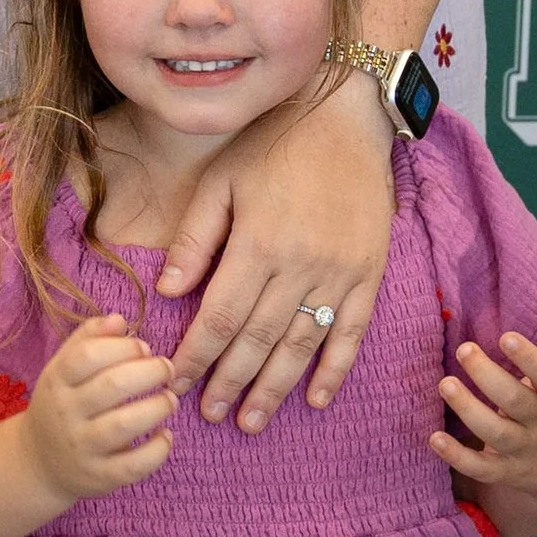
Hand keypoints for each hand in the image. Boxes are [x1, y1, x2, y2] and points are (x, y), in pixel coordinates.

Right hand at [19, 313, 177, 508]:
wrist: (38, 464)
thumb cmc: (61, 405)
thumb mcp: (63, 368)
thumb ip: (89, 339)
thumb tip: (119, 319)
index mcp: (57, 381)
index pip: (88, 355)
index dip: (123, 347)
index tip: (144, 348)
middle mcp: (65, 413)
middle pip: (112, 386)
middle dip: (150, 372)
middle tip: (168, 370)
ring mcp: (81, 447)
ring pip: (124, 425)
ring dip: (157, 407)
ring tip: (170, 400)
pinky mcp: (99, 477)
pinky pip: (134, 466)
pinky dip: (157, 450)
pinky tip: (165, 436)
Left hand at [160, 81, 394, 430]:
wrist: (347, 116)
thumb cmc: (274, 143)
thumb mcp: (221, 179)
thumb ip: (194, 237)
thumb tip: (166, 291)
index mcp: (258, 244)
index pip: (219, 318)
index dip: (195, 357)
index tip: (175, 383)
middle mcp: (301, 266)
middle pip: (258, 341)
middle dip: (229, 382)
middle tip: (208, 416)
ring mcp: (340, 273)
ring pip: (302, 345)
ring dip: (275, 388)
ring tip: (251, 420)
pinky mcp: (370, 273)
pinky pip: (353, 332)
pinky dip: (334, 368)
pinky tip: (315, 398)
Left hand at [429, 299, 536, 536]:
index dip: (530, 359)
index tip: (506, 337)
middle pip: (517, 402)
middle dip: (489, 378)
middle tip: (463, 350)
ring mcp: (525, 450)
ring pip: (496, 434)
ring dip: (468, 410)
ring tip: (444, 385)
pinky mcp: (507, 472)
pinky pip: (481, 468)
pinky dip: (457, 457)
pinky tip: (433, 438)